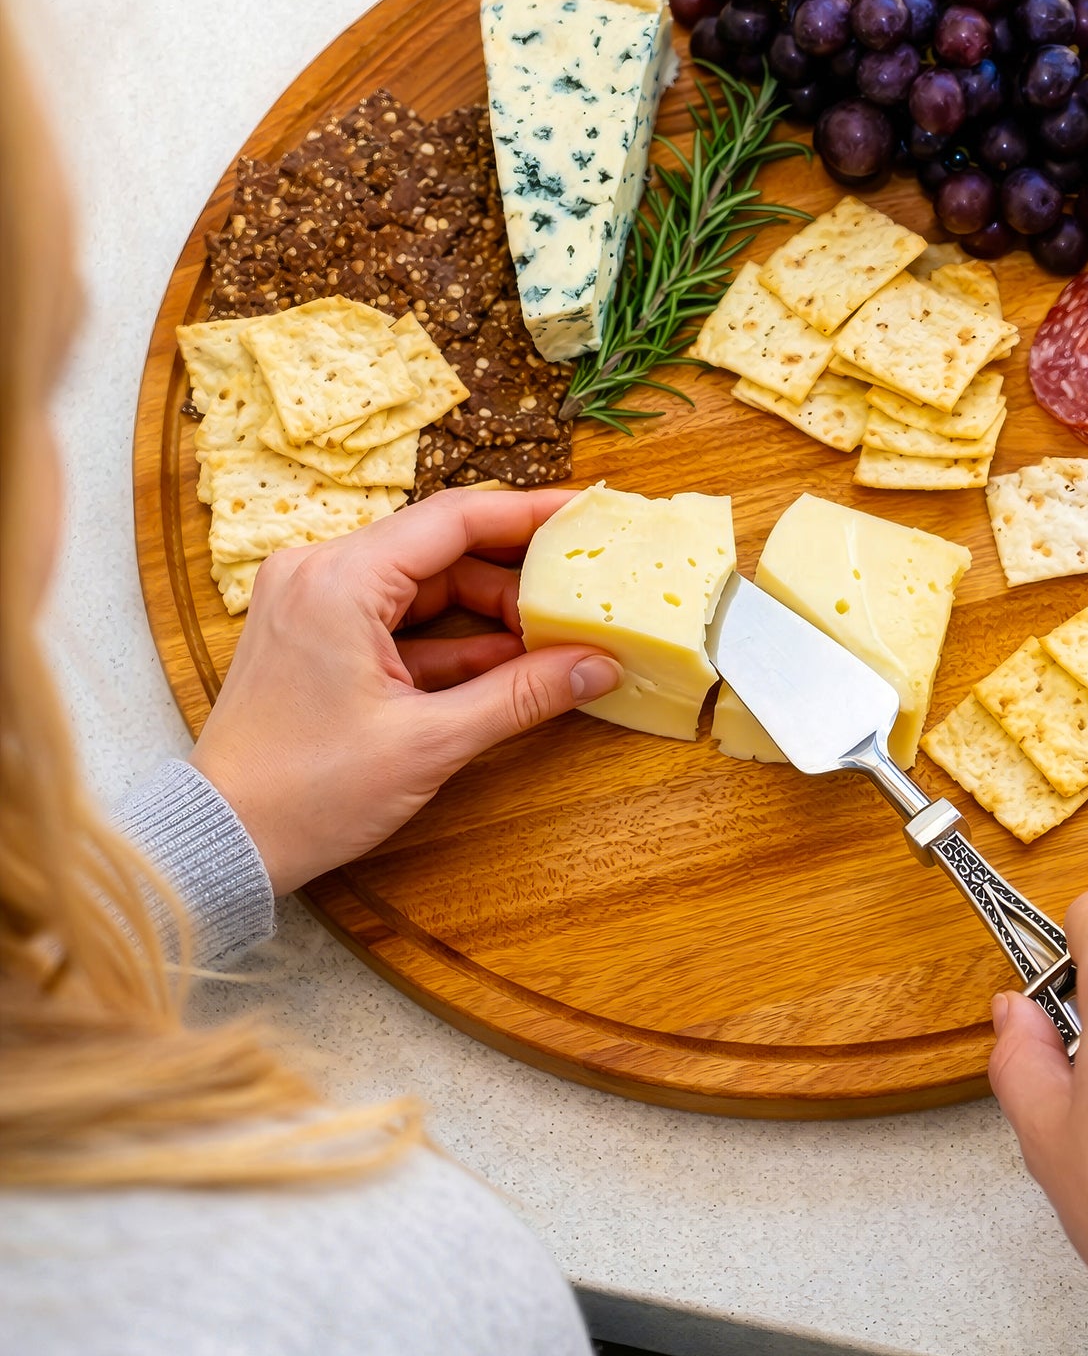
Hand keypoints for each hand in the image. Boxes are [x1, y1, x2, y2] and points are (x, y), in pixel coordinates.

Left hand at [191, 488, 619, 893]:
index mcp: (339, 581)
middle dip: (513, 576)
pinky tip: (505, 664)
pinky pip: (397, 619)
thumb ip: (521, 695)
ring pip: (422, 585)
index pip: (453, 519)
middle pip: (440, 549)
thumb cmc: (306, 794)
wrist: (221, 841)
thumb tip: (598, 666)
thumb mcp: (430, 743)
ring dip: (485, 612)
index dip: (527, 514)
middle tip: (578, 595)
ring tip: (550, 639)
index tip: (583, 515)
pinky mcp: (315, 635)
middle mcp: (319, 573)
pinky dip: (450, 639)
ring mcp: (313, 603)